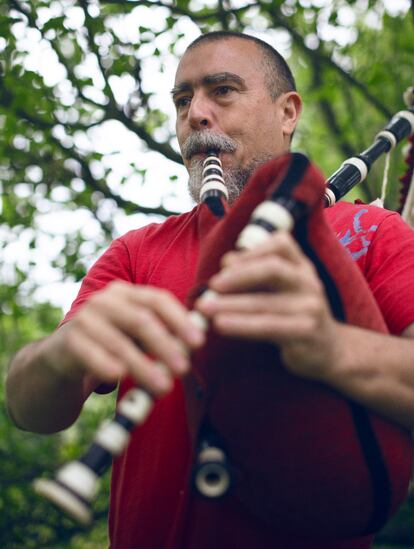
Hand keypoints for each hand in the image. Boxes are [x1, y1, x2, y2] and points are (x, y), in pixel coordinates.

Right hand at [51, 281, 204, 395]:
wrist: (62, 356)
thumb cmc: (110, 343)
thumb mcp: (135, 334)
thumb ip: (162, 335)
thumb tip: (195, 344)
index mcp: (126, 293)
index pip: (157, 299)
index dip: (180, 320)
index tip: (199, 342)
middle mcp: (105, 300)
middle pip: (141, 320)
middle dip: (165, 346)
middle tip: (183, 369)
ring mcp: (84, 318)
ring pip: (119, 342)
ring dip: (143, 366)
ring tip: (163, 387)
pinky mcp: (68, 341)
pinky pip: (91, 354)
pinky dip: (106, 365)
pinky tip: (119, 377)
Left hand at [195, 231, 339, 381]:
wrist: (330, 351)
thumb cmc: (293, 315)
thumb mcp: (280, 289)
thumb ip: (257, 274)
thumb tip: (225, 262)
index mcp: (301, 266)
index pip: (280, 244)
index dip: (251, 251)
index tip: (225, 263)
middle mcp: (309, 282)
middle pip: (273, 268)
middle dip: (238, 275)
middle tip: (212, 285)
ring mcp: (311, 308)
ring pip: (265, 302)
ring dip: (231, 304)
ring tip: (205, 308)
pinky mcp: (306, 333)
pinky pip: (269, 327)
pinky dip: (241, 325)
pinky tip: (221, 326)